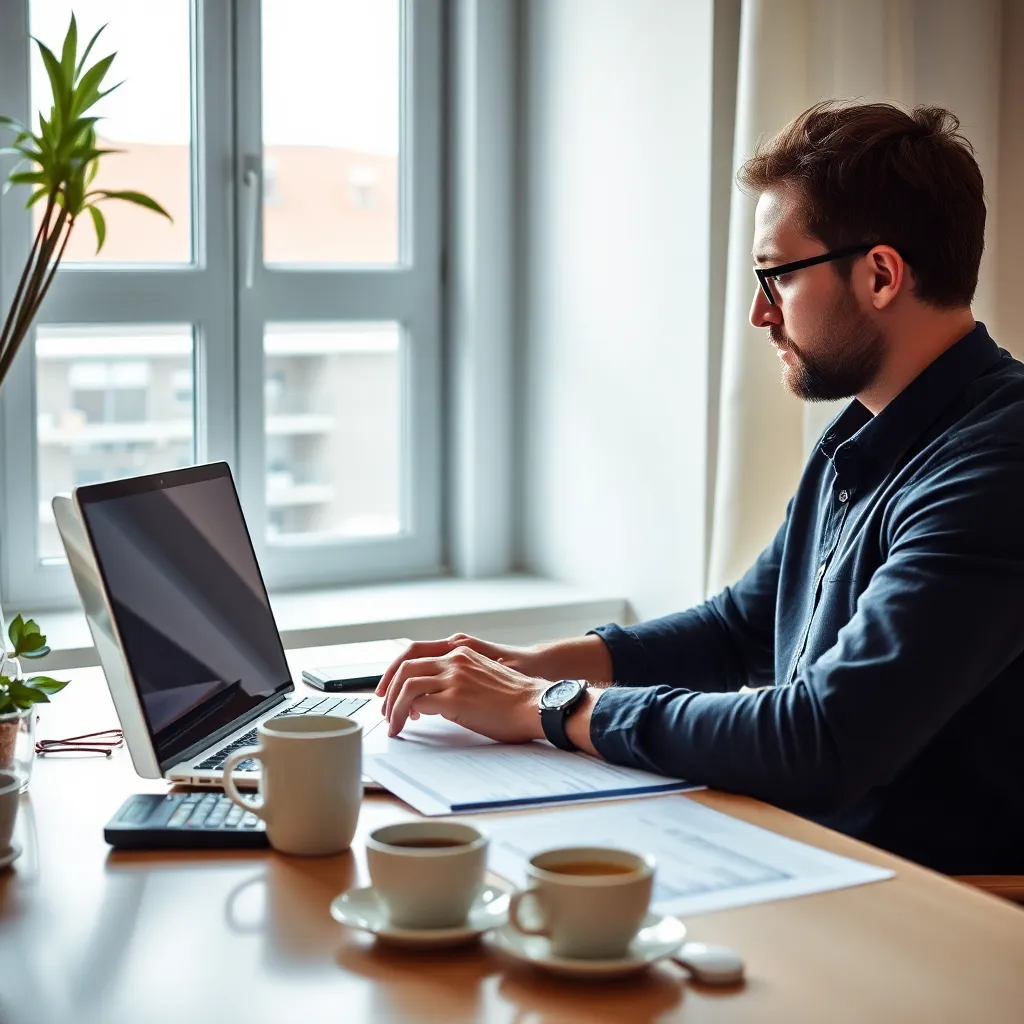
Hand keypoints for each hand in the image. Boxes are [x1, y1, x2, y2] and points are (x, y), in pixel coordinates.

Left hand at [379, 643, 547, 741]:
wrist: (537, 705)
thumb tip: (435, 697)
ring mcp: (454, 677)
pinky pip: (418, 703)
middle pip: (405, 667)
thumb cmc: (515, 699)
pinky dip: (404, 715)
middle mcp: (455, 659)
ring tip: (392, 724)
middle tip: (385, 710)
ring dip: (393, 706)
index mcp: (460, 651)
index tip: (388, 690)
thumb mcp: (483, 676)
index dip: (396, 672)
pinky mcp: (455, 698)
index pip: (415, 653)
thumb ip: (459, 678)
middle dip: (389, 690)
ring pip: (407, 685)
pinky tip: (406, 727)